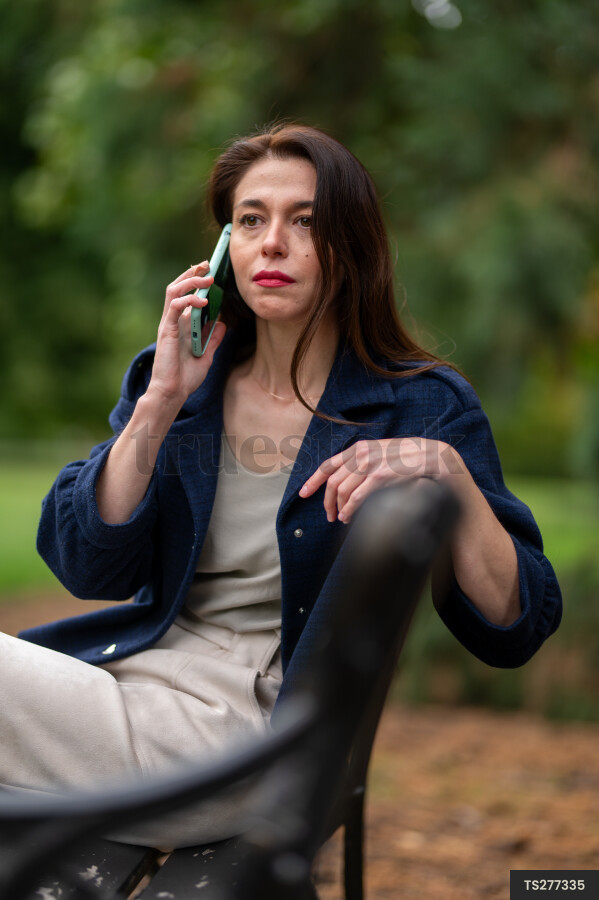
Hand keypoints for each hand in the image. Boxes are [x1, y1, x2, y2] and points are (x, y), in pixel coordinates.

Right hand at [148, 263, 226, 405]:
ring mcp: (168, 324)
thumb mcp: (207, 355)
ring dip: (190, 281)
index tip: (210, 271)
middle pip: (177, 287)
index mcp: (181, 324)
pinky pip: (174, 307)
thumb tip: (223, 323)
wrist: (173, 392)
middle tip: (208, 265)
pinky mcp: (166, 330)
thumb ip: (213, 339)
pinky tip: (202, 301)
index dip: (195, 280)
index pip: (185, 294)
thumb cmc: (186, 377)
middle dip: (192, 273)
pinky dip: (188, 300)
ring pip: (173, 291)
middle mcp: (173, 321)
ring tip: (207, 278)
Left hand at [299, 437, 462, 522]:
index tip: (303, 494)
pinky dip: (349, 509)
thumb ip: (363, 464)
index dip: (313, 480)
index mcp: (359, 448)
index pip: (328, 465)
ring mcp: (371, 463)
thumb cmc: (408, 459)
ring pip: (342, 490)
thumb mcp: (382, 455)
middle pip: (332, 481)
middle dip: (326, 501)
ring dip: (339, 508)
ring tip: (341, 519)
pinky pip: (357, 496)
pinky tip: (348, 517)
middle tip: (329, 516)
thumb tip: (346, 482)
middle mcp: (362, 453)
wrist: (434, 456)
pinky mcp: (381, 475)